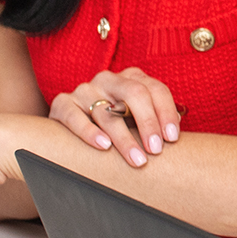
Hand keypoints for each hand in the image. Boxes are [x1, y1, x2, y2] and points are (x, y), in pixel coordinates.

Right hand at [51, 67, 181, 168]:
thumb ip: (155, 122)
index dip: (166, 112)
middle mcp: (108, 80)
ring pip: (106, 111)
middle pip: (134, 93)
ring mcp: (84, 90)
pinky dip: (89, 131)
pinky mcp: (62, 104)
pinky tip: (103, 146)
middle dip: (148, 122)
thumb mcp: (137, 119)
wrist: (72, 125)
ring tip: (137, 159)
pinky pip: (74, 116)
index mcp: (132, 79)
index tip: (172, 138)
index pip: (155, 89)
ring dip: (124, 138)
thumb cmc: (116, 125)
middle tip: (156, 150)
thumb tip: (174, 137)